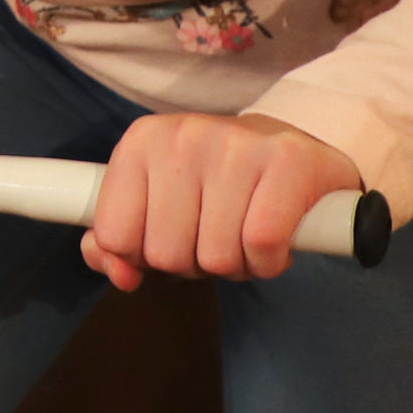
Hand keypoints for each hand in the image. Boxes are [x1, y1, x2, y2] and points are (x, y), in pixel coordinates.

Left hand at [81, 112, 361, 288]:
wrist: (299, 146)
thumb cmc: (218, 186)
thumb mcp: (158, 203)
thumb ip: (120, 244)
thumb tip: (121, 276)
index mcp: (141, 142)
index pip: (114, 236)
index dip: (144, 257)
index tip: (173, 237)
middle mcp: (182, 136)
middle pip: (166, 255)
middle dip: (194, 263)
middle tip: (218, 237)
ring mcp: (235, 144)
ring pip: (216, 257)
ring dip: (236, 266)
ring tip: (246, 236)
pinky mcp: (287, 159)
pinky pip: (262, 245)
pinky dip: (269, 263)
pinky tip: (276, 244)